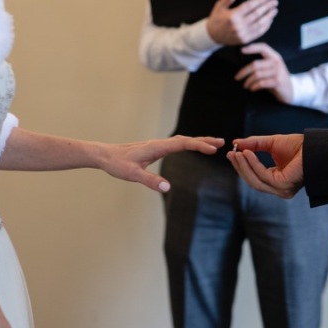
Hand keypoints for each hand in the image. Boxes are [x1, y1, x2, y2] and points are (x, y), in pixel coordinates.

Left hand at [101, 136, 223, 191]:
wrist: (105, 155)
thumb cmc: (117, 164)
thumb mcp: (132, 175)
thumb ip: (150, 181)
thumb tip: (167, 188)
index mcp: (156, 147)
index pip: (183, 143)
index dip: (199, 145)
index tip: (213, 149)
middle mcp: (159, 143)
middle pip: (186, 139)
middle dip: (204, 140)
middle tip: (222, 142)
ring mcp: (158, 145)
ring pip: (182, 140)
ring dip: (198, 141)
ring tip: (213, 145)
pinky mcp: (155, 148)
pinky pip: (177, 144)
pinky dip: (189, 144)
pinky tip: (193, 147)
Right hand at [206, 0, 277, 45]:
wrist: (213, 36)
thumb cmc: (216, 19)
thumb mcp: (219, 6)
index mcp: (232, 16)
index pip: (250, 6)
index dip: (260, 0)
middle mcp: (238, 25)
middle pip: (257, 14)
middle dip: (267, 7)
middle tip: (274, 2)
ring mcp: (242, 34)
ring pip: (259, 24)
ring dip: (268, 17)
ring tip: (274, 10)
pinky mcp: (245, 40)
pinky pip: (258, 33)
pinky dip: (265, 27)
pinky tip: (269, 21)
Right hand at [227, 134, 303, 198]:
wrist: (314, 146)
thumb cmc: (298, 146)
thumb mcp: (270, 143)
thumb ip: (254, 144)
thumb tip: (236, 143)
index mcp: (276, 180)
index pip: (254, 176)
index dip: (242, 166)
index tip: (231, 153)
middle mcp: (279, 189)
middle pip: (252, 181)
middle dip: (240, 167)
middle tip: (231, 153)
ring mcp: (281, 190)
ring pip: (255, 180)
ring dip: (244, 166)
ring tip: (237, 152)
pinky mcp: (283, 186)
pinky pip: (262, 175)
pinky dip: (253, 164)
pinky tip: (247, 153)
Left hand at [234, 42, 292, 102]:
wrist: (290, 91)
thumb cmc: (277, 79)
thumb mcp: (273, 68)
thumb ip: (263, 63)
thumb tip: (244, 64)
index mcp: (275, 56)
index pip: (263, 47)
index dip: (252, 47)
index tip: (241, 50)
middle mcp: (276, 62)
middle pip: (255, 64)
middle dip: (243, 72)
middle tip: (237, 77)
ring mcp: (277, 72)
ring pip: (257, 74)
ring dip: (248, 81)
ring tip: (245, 85)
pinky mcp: (277, 82)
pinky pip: (261, 83)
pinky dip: (254, 86)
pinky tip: (252, 88)